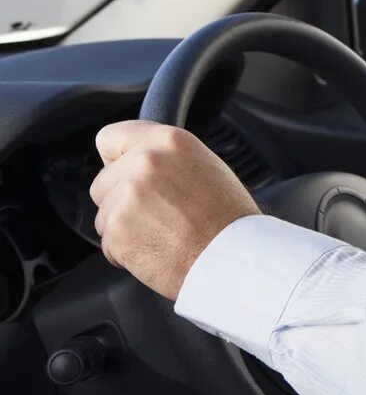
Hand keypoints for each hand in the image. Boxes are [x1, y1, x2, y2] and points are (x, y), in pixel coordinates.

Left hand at [89, 120, 260, 300]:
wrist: (232, 257)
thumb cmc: (228, 218)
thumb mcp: (205, 166)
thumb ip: (166, 159)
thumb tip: (138, 161)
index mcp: (168, 140)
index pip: (110, 137)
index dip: (116, 159)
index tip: (124, 171)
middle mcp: (145, 162)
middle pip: (103, 180)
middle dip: (120, 199)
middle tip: (156, 213)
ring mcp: (127, 195)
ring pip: (104, 214)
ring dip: (124, 227)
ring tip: (162, 234)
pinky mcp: (117, 229)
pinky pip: (107, 243)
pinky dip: (125, 252)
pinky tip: (157, 249)